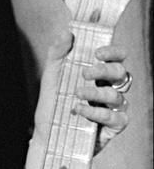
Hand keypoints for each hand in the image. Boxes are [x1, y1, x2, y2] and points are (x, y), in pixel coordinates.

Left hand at [34, 31, 129, 151]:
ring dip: (96, 93)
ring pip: (117, 95)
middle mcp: (110, 89)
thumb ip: (57, 54)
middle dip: (104, 71)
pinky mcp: (114, 127)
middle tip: (84, 73)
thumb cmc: (52, 106)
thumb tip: (66, 32)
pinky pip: (117, 117)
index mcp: (99, 75)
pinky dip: (98, 113)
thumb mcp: (51, 78)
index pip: (117, 58)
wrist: (46, 136)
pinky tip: (80, 111)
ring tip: (76, 94)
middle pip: (121, 73)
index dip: (113, 52)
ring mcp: (114, 108)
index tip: (97, 53)